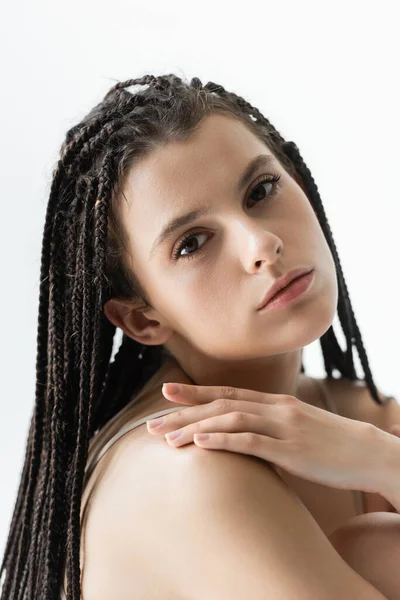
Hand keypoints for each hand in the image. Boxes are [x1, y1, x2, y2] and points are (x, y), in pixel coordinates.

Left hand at [146, 382, 390, 494]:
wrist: (369, 452)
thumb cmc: (332, 444)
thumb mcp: (298, 428)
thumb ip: (271, 427)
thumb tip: (245, 437)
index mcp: (275, 402)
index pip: (227, 393)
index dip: (196, 392)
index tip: (168, 392)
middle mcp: (275, 409)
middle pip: (221, 405)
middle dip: (184, 413)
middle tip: (153, 423)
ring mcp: (283, 427)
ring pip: (230, 420)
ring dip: (196, 428)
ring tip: (167, 438)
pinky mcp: (291, 450)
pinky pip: (252, 442)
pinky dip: (223, 440)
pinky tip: (201, 443)